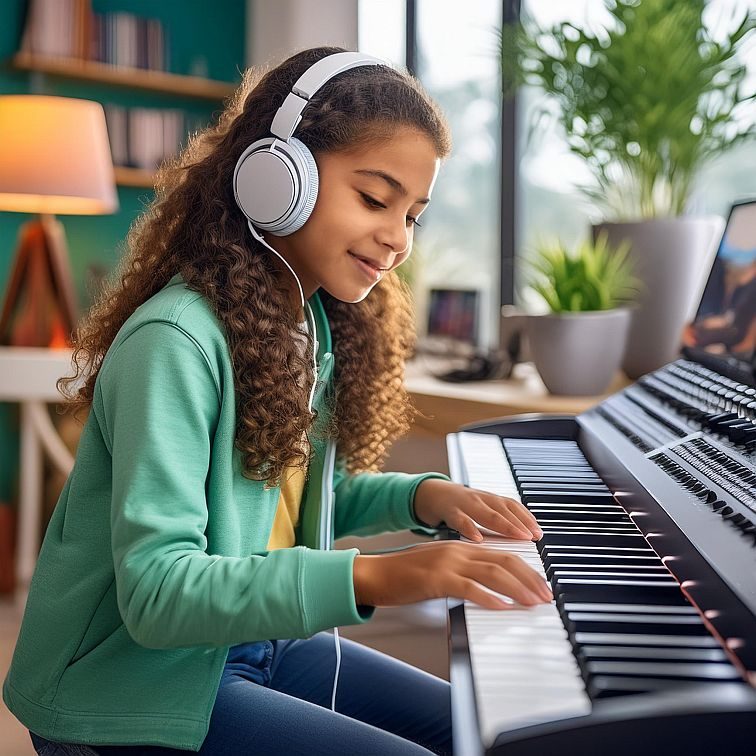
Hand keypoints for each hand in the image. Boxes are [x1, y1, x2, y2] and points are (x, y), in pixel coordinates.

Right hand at [353, 541, 551, 609]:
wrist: (376, 574)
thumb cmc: (404, 575)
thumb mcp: (437, 568)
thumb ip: (461, 573)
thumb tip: (484, 588)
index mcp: (460, 547)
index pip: (501, 555)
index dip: (525, 569)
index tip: (541, 584)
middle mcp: (458, 551)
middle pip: (503, 560)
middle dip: (529, 579)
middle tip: (545, 595)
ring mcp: (448, 563)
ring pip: (492, 572)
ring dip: (517, 589)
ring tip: (533, 602)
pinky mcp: (437, 578)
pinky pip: (469, 587)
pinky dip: (489, 597)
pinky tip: (502, 606)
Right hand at [413, 478, 541, 541]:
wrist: (428, 494)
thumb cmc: (458, 508)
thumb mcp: (479, 511)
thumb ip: (496, 523)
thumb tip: (520, 538)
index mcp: (488, 500)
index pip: (511, 506)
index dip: (527, 518)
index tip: (539, 534)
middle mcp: (479, 499)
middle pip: (503, 510)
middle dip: (520, 523)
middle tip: (534, 537)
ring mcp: (463, 503)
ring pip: (486, 513)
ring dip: (504, 524)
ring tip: (518, 535)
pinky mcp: (447, 511)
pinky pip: (459, 520)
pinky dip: (469, 528)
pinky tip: (477, 539)